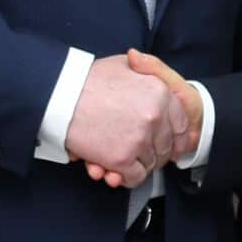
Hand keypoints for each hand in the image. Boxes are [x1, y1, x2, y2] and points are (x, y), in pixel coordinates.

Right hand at [65, 54, 185, 187]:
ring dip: (137, 164)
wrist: (60, 96)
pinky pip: (135, 177)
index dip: (175, 137)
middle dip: (154, 153)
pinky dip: (125, 178)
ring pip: (150, 163)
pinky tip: (115, 171)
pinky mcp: (123, 158)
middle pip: (166, 146)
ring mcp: (140, 138)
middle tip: (138, 152)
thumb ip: (143, 66)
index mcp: (161, 92)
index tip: (168, 144)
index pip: (181, 124)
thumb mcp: (123, 63)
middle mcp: (156, 116)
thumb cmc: (87, 79)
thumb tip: (146, 67)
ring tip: (121, 159)